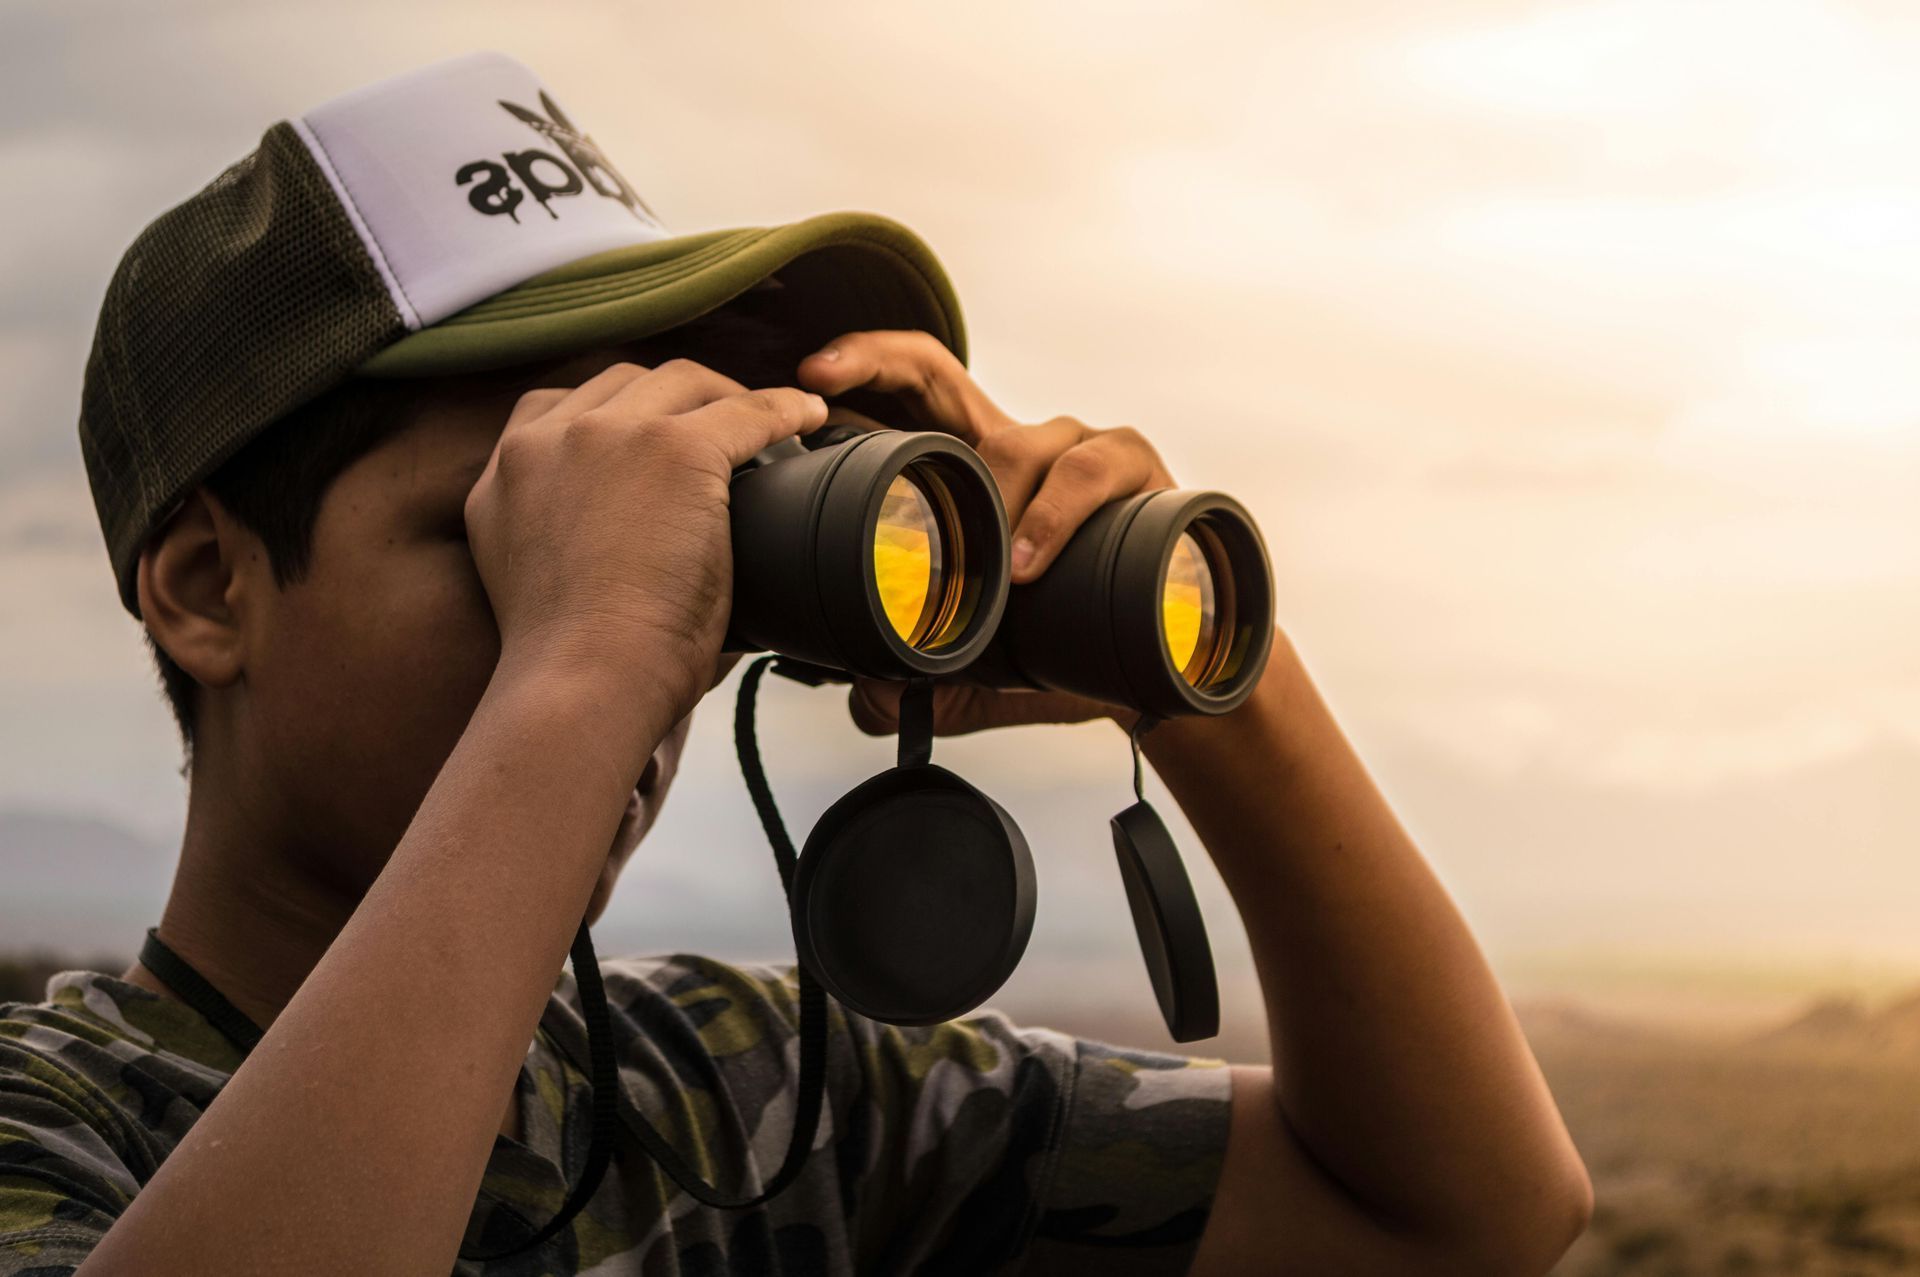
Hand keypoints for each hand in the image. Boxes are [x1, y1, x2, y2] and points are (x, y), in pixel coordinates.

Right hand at [464, 360, 826, 738]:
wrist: (584, 680)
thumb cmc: (577, 664)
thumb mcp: (540, 574)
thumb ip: (567, 530)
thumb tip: (632, 543)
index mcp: (505, 472)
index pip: (560, 406)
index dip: (616, 411)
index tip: (652, 431)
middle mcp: (545, 439)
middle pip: (623, 382)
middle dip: (675, 395)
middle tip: (720, 422)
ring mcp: (608, 436)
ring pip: (681, 381)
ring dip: (725, 396)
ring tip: (765, 422)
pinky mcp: (675, 450)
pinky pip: (746, 412)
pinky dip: (783, 411)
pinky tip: (808, 419)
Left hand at [795, 330, 1176, 737]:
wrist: (1172, 663)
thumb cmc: (1073, 643)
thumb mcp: (982, 666)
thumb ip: (920, 678)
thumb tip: (863, 699)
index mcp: (972, 473)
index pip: (904, 398)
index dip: (854, 372)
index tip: (803, 381)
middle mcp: (1017, 444)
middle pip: (938, 371)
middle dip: (874, 360)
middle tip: (821, 383)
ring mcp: (1077, 446)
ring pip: (1020, 441)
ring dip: (994, 496)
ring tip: (989, 562)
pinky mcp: (1136, 467)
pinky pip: (1092, 471)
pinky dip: (1055, 517)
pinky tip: (1031, 564)